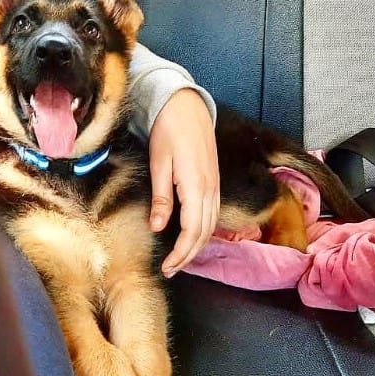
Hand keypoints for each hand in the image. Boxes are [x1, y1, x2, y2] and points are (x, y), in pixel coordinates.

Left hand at [148, 89, 219, 277]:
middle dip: (189, 255)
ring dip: (197, 246)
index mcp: (196, 186)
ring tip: (180, 259)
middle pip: (204, 233)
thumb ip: (162, 197)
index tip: (167, 267)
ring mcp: (215, 185)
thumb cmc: (168, 131)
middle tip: (171, 270)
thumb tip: (159, 227)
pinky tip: (192, 236)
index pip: (192, 231)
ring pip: (212, 225)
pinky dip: (204, 231)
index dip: (180, 253)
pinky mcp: (214, 180)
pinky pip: (213, 213)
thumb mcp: (159, 163)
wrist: (186, 106)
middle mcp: (210, 189)